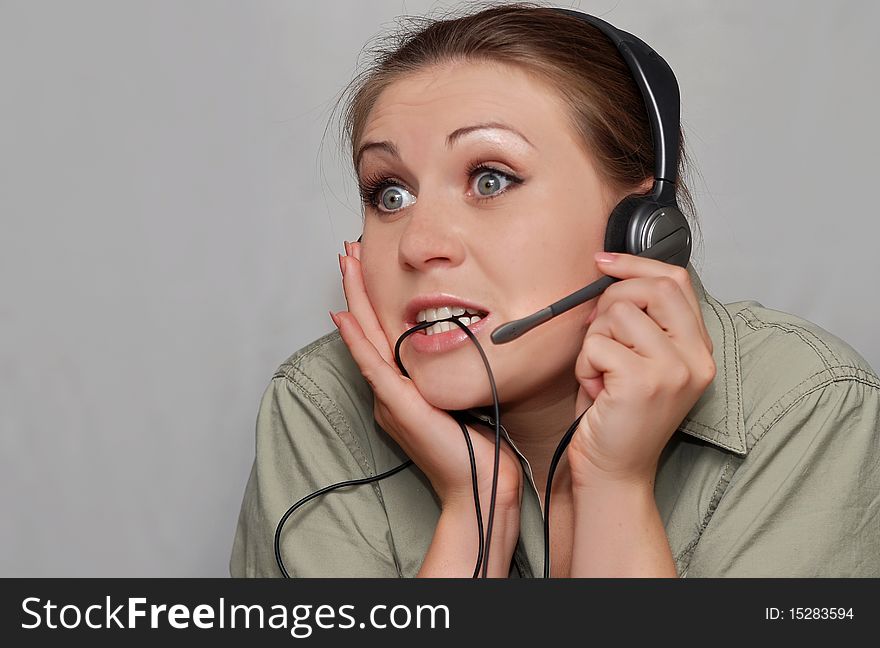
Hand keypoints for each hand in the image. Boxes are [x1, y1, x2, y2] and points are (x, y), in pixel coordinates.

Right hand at [333, 241, 522, 511]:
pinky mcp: (399, 406)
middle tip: (348, 254)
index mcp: (403, 388)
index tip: (369, 268)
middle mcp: (390, 390)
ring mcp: (391, 398)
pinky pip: (373, 366)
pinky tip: (344, 317)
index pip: (383, 334)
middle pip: (367, 329)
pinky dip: (356, 340)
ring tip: (346, 266)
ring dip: (353, 300)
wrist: (480, 484)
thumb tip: (460, 349)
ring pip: (365, 339)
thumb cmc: (476, 448)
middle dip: (357, 288)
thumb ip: (451, 376)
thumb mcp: (463, 399)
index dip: (372, 300)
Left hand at [568, 252, 715, 487]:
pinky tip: (594, 389)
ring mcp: (674, 370)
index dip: (636, 264)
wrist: (613, 471)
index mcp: (698, 349)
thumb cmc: (616, 415)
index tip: (604, 261)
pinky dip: (584, 363)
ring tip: (600, 373)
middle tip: (598, 335)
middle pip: (651, 288)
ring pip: (618, 314)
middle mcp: (696, 358)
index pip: (676, 281)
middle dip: (610, 301)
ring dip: (593, 341)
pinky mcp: (644, 382)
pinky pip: (598, 343)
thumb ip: (638, 321)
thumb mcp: (636, 359)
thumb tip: (608, 276)